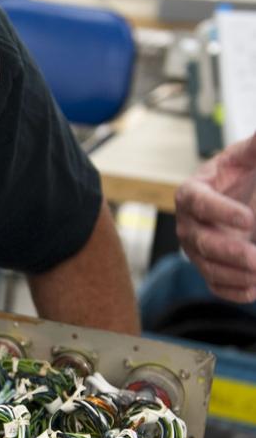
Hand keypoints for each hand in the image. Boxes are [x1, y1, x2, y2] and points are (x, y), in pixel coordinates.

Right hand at [175, 133, 255, 303]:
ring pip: (208, 267)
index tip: (249, 218)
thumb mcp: (246, 157)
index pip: (199, 203)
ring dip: (235, 275)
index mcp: (192, 192)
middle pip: (201, 241)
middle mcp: (188, 223)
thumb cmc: (241, 173)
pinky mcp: (208, 267)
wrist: (238, 195)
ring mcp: (195, 248)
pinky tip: (255, 290)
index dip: (221, 212)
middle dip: (229, 252)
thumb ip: (254, 147)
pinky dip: (234, 291)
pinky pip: (215, 284)